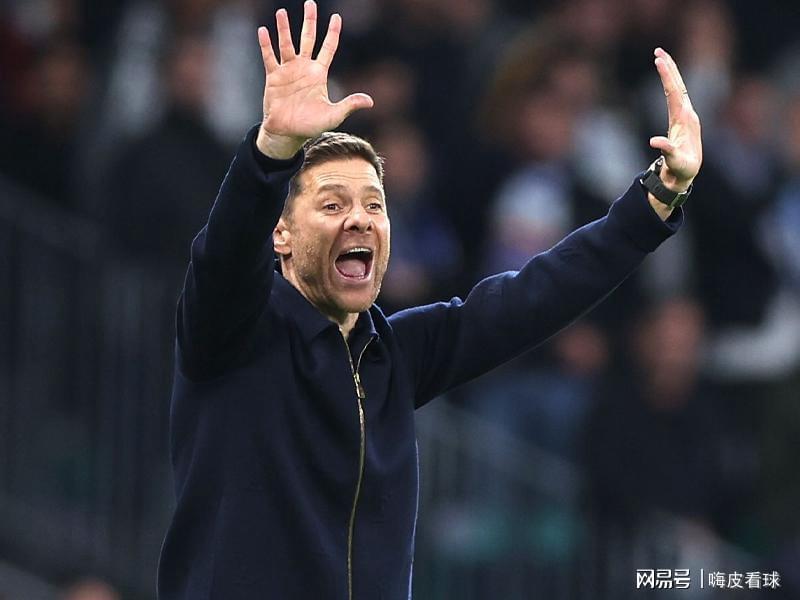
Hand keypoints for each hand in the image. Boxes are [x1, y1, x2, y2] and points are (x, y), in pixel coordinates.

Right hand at [255, 1, 372, 158]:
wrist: (287, 133)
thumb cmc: (311, 126)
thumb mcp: (333, 115)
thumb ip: (349, 105)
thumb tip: (370, 101)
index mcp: (319, 74)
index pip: (328, 48)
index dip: (332, 33)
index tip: (336, 17)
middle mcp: (304, 68)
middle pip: (307, 39)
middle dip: (309, 21)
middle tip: (309, 3)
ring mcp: (288, 71)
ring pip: (286, 44)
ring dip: (284, 29)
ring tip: (281, 12)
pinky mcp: (273, 77)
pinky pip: (269, 57)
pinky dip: (266, 45)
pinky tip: (263, 31)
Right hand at [649, 47, 702, 192]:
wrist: (686, 175)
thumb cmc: (681, 169)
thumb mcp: (675, 161)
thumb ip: (667, 150)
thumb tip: (654, 141)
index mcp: (685, 120)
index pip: (675, 93)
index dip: (667, 77)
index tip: (659, 61)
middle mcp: (687, 114)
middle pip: (678, 85)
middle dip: (670, 67)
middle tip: (659, 50)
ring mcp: (686, 115)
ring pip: (678, 88)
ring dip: (671, 73)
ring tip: (661, 58)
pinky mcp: (682, 119)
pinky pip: (676, 96)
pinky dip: (670, 84)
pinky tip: (667, 77)